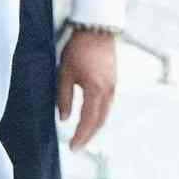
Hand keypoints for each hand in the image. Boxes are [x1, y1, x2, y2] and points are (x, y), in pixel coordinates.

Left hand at [57, 28, 116, 149]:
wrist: (96, 31)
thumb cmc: (77, 50)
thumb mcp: (64, 73)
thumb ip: (64, 97)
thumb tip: (64, 118)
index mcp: (95, 89)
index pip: (88, 120)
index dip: (81, 136)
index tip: (72, 148)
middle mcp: (108, 91)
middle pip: (100, 121)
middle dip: (88, 136)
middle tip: (76, 147)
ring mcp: (114, 87)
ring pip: (105, 114)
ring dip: (94, 127)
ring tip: (82, 137)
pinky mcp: (114, 83)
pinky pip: (107, 105)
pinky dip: (99, 116)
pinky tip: (90, 120)